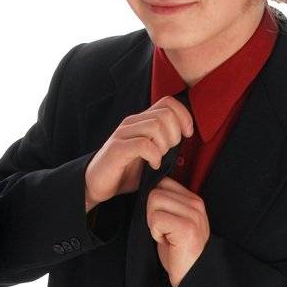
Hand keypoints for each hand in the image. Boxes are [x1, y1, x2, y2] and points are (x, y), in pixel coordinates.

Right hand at [84, 95, 194, 209]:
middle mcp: (132, 122)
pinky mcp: (117, 148)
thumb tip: (188, 136)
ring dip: (165, 145)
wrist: (98, 184)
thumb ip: (165, 142)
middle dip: (175, 134)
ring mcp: (123, 134)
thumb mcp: (151, 153)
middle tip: (170, 151)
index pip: (168, 102)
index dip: (184, 116)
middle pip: (165, 114)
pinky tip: (153, 165)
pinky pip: (144, 144)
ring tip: (160, 158)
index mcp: (141, 120)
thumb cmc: (126, 171)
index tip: (188, 135)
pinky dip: (155, 156)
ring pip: (156, 126)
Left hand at [146, 177, 210, 286]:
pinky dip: (156, 233)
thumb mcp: (175, 222)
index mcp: (194, 200)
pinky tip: (168, 242)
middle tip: (165, 232)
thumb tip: (148, 189)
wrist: (192, 276)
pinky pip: (156, 218)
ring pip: (154, 202)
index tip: (164, 222)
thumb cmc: (179, 252)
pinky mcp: (186, 227)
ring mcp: (193, 215)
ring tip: (167, 236)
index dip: (155, 202)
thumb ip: (167, 204)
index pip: (163, 182)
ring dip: (153, 223)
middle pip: (155, 192)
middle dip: (152, 214)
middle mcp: (196, 204)